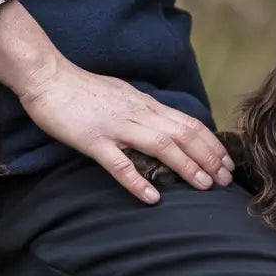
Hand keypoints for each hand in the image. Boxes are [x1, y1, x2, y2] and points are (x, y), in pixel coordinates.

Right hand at [17, 57, 233, 202]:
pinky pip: (118, 163)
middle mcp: (136, 113)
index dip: (210, 143)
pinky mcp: (93, 140)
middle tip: (227, 180)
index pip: (187, 122)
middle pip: (182, 133)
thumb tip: (164, 126)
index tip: (227, 162)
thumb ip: (142, 111)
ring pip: (160, 145)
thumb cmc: (82, 89)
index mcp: (144, 104)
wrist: (47, 77)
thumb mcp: (122, 95)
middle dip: (208, 157)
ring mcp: (115, 126)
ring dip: (186, 166)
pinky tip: (153, 198)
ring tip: (204, 186)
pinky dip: (138, 181)